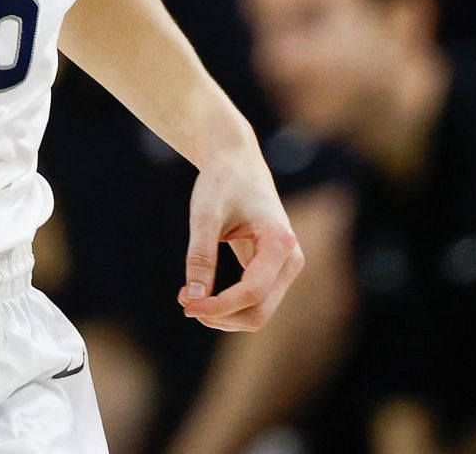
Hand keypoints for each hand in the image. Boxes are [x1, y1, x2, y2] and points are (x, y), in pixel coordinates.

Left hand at [179, 151, 301, 331]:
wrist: (236, 161)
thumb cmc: (221, 182)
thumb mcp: (205, 215)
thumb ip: (201, 256)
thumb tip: (193, 298)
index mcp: (280, 242)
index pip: (252, 293)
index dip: (217, 306)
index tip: (184, 302)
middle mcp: (291, 259)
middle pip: (259, 311)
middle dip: (221, 316)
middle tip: (185, 303)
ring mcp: (285, 266)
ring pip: (258, 312)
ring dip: (224, 315)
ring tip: (189, 297)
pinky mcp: (274, 270)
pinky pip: (254, 301)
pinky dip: (228, 306)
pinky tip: (202, 293)